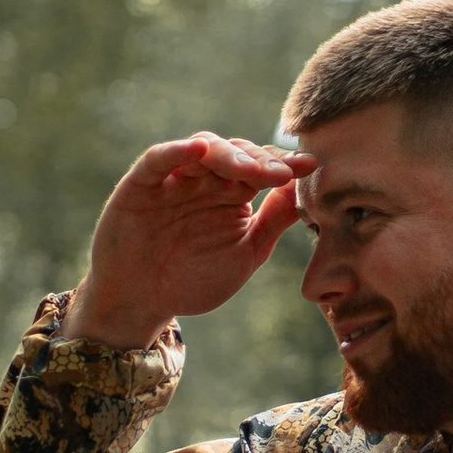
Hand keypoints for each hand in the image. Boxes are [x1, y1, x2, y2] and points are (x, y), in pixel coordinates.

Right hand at [63, 132, 304, 346]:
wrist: (141, 303)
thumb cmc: (193, 280)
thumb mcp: (245, 254)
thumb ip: (272, 222)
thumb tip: (303, 190)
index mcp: (232, 193)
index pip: (261, 168)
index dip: (284, 164)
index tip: (310, 165)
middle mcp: (205, 179)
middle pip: (237, 153)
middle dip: (261, 160)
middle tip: (283, 172)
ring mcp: (173, 179)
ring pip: (203, 150)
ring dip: (229, 156)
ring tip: (250, 169)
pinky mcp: (141, 184)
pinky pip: (158, 160)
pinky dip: (176, 151)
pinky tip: (198, 149)